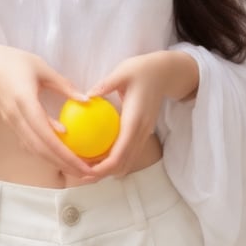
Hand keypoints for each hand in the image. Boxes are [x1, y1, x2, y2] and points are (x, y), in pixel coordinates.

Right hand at [0, 43, 96, 179]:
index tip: (84, 164)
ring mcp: (12, 123)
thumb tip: (86, 100)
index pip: (46, 135)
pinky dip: (46, 152)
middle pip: (41, 150)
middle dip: (64, 164)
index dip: (65, 153)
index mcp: (25, 102)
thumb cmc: (13, 61)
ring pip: (35, 149)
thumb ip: (63, 84)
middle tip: (86, 172)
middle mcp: (17, 118)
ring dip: (55, 162)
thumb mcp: (41, 67)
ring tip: (77, 168)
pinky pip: (30, 142)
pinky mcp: (12, 124)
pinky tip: (60, 154)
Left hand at [84, 49, 198, 178]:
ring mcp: (144, 133)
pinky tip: (98, 154)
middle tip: (80, 175)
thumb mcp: (123, 72)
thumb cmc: (142, 70)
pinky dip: (115, 159)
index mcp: (134, 120)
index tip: (85, 171)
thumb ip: (106, 84)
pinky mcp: (143, 131)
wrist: (166, 72)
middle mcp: (141, 131)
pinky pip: (129, 152)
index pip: (119, 154)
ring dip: (109, 169)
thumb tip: (86, 95)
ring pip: (127, 160)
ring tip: (86, 168)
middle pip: (123, 164)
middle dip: (103, 174)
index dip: (103, 167)